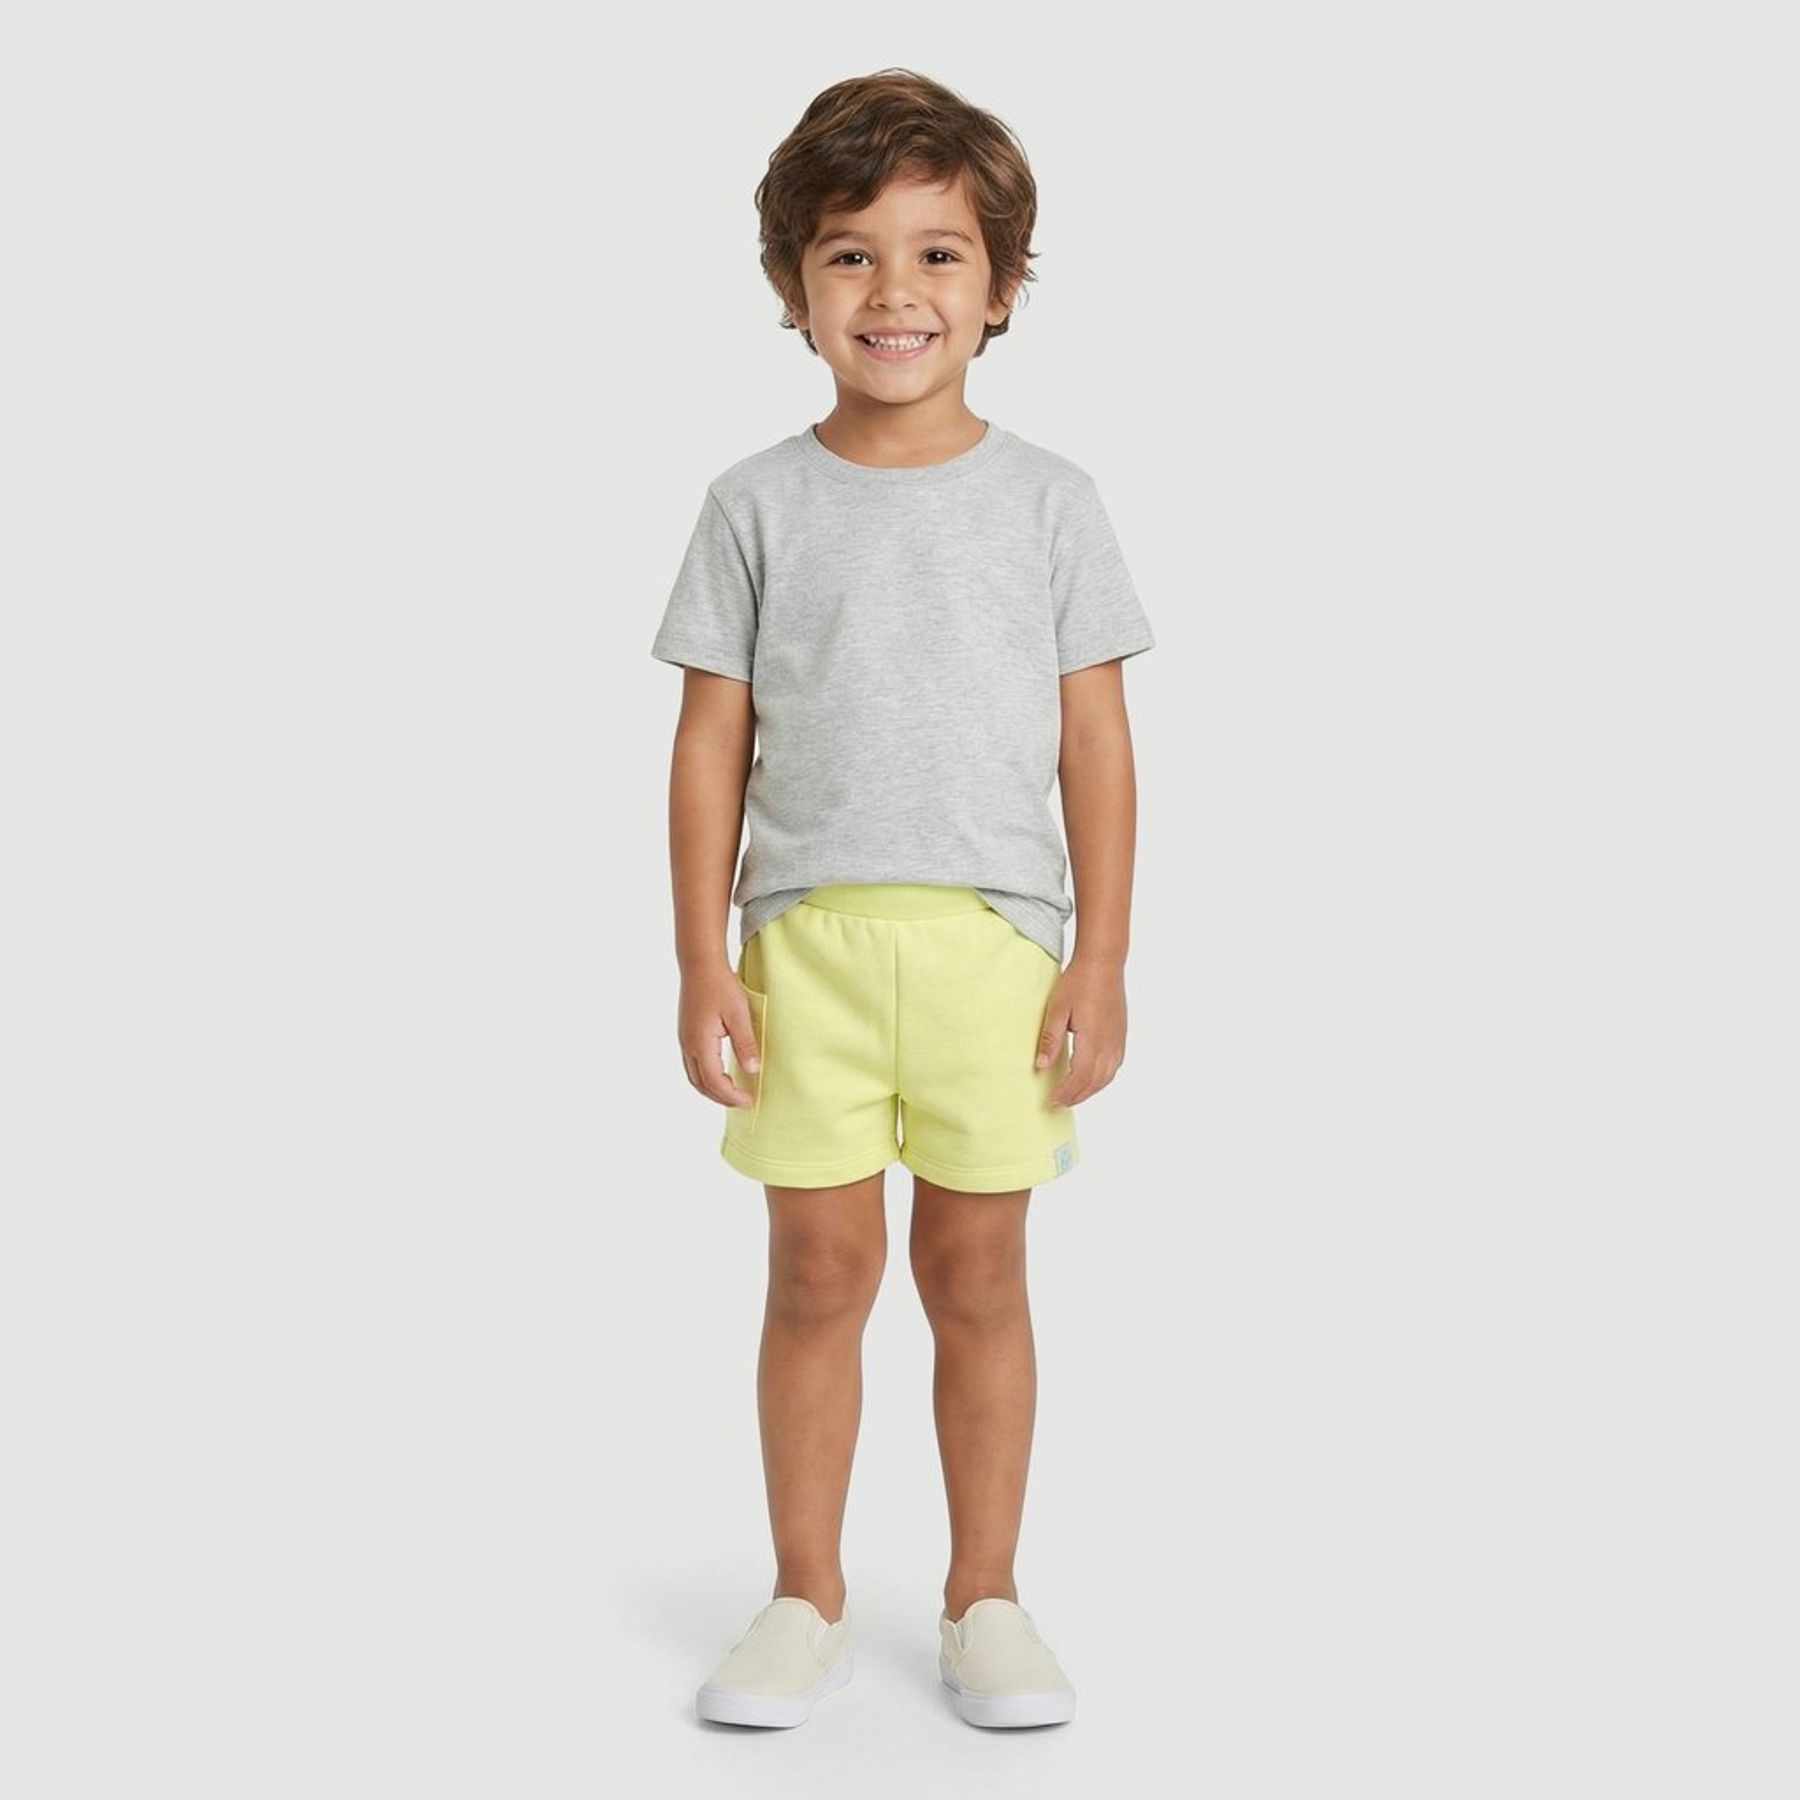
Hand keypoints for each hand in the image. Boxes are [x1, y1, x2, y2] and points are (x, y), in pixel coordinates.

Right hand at [680, 964, 761, 1108]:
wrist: (700, 965)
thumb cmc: (720, 986)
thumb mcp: (739, 1014)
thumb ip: (745, 1044)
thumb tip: (752, 1070)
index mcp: (700, 1043)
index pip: (714, 1082)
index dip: (731, 1096)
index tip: (749, 1101)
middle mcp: (688, 1046)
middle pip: (701, 1084)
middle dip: (721, 1098)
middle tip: (743, 1102)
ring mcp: (684, 1041)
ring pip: (694, 1077)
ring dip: (712, 1089)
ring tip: (732, 1093)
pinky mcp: (686, 1035)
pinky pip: (692, 1065)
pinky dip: (706, 1077)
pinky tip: (720, 1075)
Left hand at [1037, 957, 1128, 1107]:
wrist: (1103, 962)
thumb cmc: (1078, 982)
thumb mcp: (1057, 1009)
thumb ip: (1050, 1039)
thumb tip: (1041, 1065)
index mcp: (1093, 1040)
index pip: (1080, 1077)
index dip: (1066, 1092)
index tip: (1052, 1100)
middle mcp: (1110, 1044)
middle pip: (1095, 1082)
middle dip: (1077, 1096)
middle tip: (1059, 1103)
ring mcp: (1118, 1040)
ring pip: (1107, 1076)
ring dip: (1090, 1089)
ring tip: (1073, 1095)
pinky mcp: (1121, 1034)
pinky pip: (1114, 1065)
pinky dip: (1102, 1078)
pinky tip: (1092, 1078)